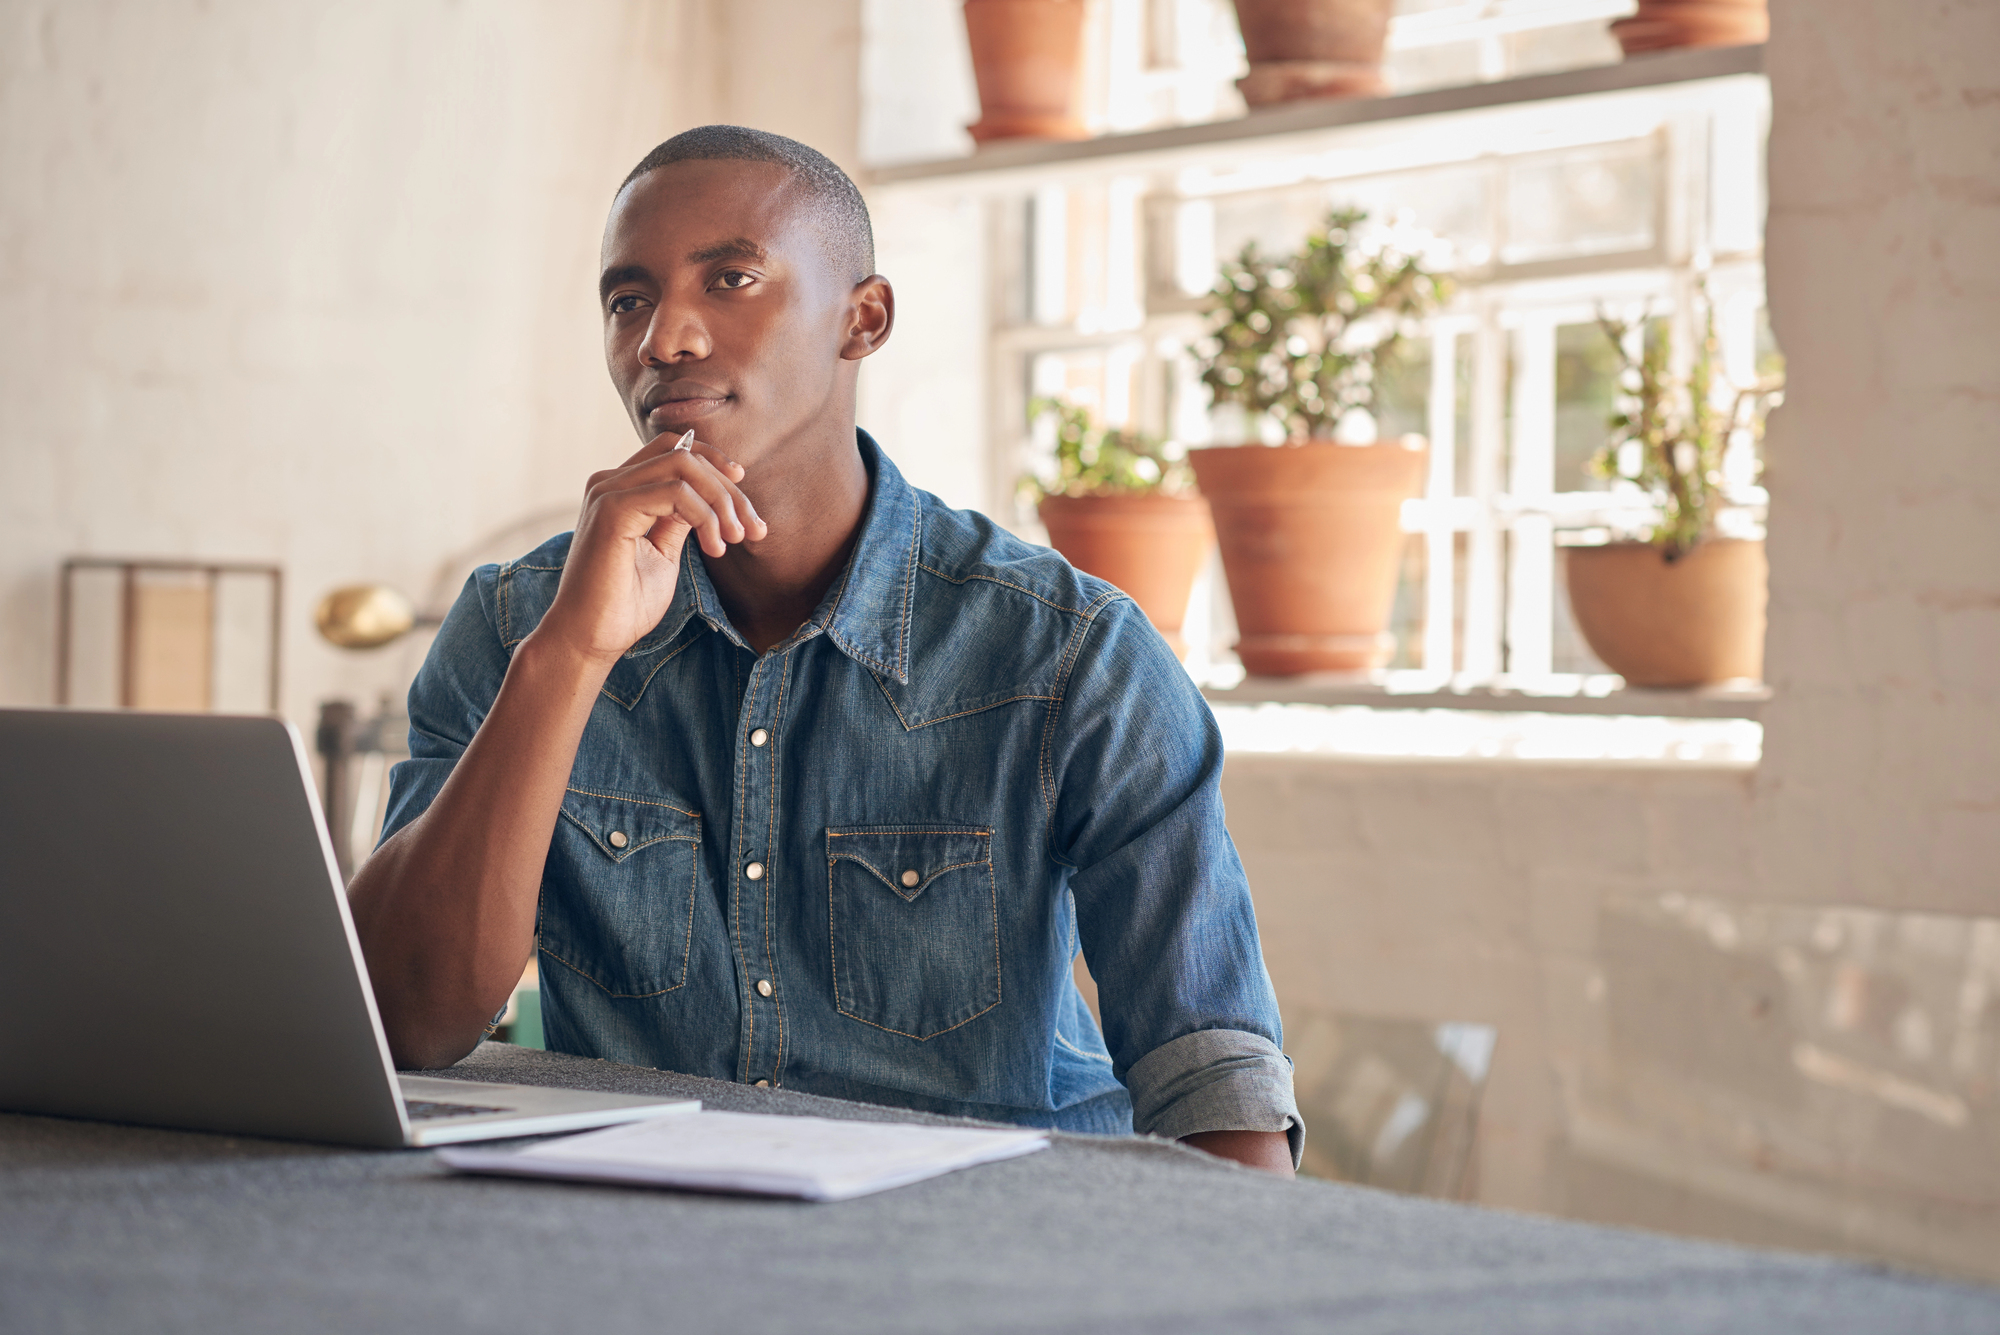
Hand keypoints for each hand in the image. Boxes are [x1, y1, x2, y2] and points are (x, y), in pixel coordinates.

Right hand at [534, 431, 767, 667]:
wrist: (588, 639)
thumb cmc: (623, 604)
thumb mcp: (663, 552)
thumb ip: (679, 519)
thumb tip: (708, 497)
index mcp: (620, 489)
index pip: (674, 450)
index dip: (715, 464)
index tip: (744, 501)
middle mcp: (610, 482)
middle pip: (685, 454)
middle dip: (729, 490)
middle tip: (754, 529)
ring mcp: (608, 492)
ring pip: (683, 465)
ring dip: (722, 501)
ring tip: (735, 538)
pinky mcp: (612, 509)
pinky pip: (675, 492)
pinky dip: (705, 516)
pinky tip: (714, 547)